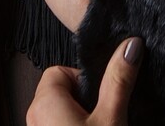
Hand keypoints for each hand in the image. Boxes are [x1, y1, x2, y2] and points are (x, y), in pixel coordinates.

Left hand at [26, 36, 143, 125]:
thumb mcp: (111, 118)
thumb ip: (118, 80)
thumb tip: (131, 46)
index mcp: (43, 104)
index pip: (59, 71)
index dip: (84, 78)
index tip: (100, 93)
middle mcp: (33, 119)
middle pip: (59, 92)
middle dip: (83, 99)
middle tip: (102, 115)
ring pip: (60, 113)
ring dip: (79, 117)